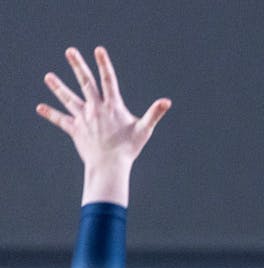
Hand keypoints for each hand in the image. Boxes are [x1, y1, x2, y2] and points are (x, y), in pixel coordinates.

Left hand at [37, 46, 169, 205]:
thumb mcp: (144, 130)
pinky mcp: (75, 129)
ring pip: (69, 99)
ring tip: (48, 77)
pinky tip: (40, 107)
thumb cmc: (129, 148)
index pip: (109, 80)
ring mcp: (83, 118)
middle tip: (70, 51)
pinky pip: (61, 120)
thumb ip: (154, 113)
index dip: (104, 64)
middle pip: (85, 82)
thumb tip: (167, 102)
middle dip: (78, 65)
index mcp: (112, 106)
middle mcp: (95, 108)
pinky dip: (51, 114)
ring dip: (58, 87)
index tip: (98, 50)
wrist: (110, 165)